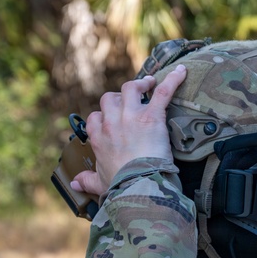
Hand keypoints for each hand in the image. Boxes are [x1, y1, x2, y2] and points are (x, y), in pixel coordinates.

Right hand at [72, 67, 187, 196]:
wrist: (138, 185)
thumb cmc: (120, 185)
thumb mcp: (100, 183)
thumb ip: (87, 180)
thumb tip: (75, 183)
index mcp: (98, 137)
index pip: (95, 117)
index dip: (103, 116)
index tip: (112, 119)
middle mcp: (111, 122)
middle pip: (110, 98)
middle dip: (119, 97)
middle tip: (133, 100)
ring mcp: (131, 117)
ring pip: (131, 88)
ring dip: (140, 84)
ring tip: (150, 83)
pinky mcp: (152, 116)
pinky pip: (163, 91)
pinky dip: (173, 80)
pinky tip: (182, 72)